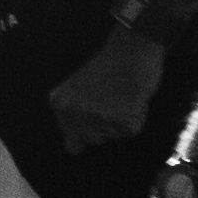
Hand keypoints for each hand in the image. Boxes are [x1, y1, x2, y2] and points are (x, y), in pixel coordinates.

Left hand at [49, 29, 165, 153]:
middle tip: (113, 100)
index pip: (72, 143)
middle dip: (105, 127)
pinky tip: (133, 98)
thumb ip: (72, 116)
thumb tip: (73, 150)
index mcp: (60, 105)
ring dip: (122, 122)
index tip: (97, 112)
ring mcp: (98, 117)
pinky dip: (137, 116)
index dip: (88, 131)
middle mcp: (75, 113)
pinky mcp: (122, 119)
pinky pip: (132, 129)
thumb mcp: (77, 89)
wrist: (131, 48)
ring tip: (122, 96)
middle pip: (93, 141)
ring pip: (114, 136)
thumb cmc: (107, 67)